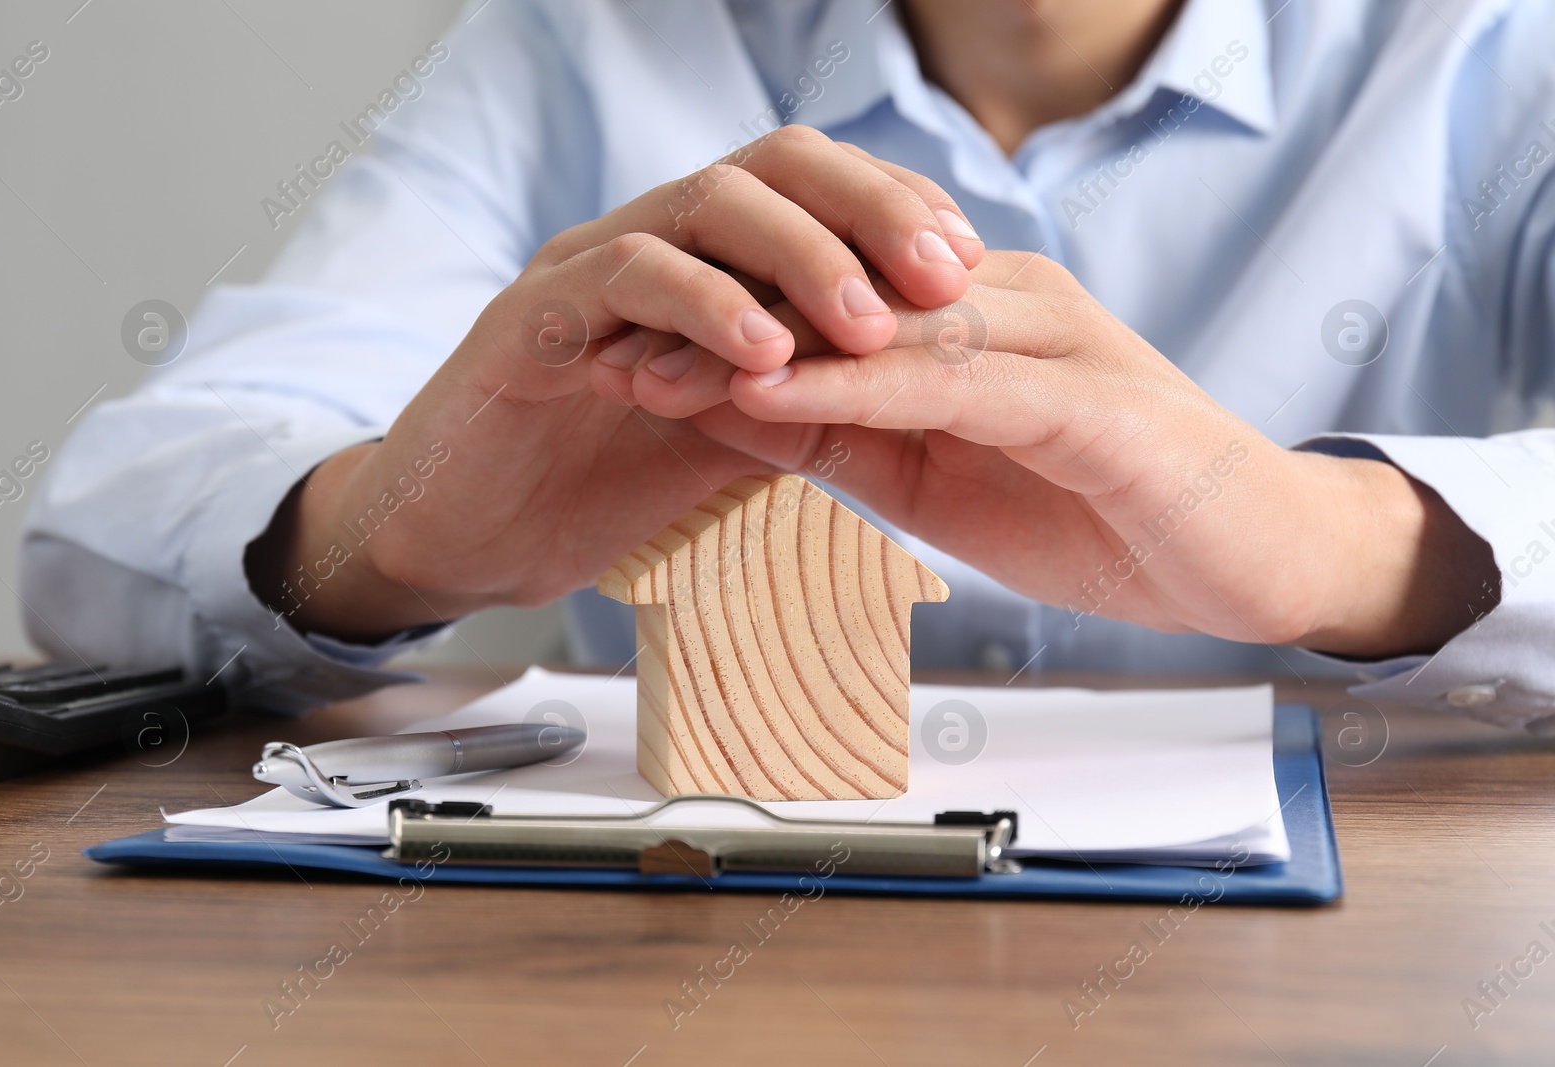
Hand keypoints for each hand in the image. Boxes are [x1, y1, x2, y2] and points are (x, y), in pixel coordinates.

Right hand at [246, 127, 984, 639]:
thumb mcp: (728, 438)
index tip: (971, 264)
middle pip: (771, 167)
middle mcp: (647, 244)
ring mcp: (584, 273)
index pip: (812, 188)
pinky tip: (765, 354)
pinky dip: (703, 305)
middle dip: (868, 210)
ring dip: (798, 257)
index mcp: (700, 262)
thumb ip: (801, 396)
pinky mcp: (530, 321)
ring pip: (702, 206)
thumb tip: (914, 388)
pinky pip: (624, 279)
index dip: (894, 211)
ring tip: (869, 323)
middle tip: (946, 273)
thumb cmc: (596, 484)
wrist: (465, 538)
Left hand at [687, 250, 1498, 658]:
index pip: (827, 299)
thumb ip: (846, 431)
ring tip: (656, 365)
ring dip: (762, 339)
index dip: (720, 321)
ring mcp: (1051, 343)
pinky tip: (772, 389)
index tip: (619, 351)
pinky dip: (854, 381)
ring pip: (881, 320)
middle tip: (605, 344)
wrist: (1252, 556)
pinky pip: (949, 378)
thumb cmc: (1098, 513)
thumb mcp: (936, 477)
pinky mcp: (1086, 400)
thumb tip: (727, 405)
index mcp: (973, 318)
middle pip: (837, 291)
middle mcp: (1006, 304)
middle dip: (715, 320)